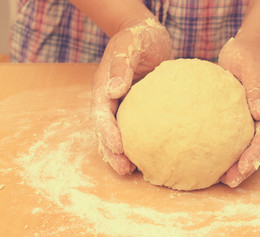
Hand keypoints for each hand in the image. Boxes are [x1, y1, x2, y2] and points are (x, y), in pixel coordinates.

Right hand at [91, 18, 171, 174]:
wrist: (147, 34)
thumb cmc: (138, 37)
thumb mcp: (130, 45)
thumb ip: (122, 65)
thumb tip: (114, 91)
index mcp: (104, 85)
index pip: (101, 113)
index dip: (108, 131)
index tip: (119, 147)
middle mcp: (110, 98)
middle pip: (105, 129)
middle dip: (112, 150)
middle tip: (125, 169)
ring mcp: (122, 103)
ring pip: (117, 132)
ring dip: (121, 152)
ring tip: (132, 170)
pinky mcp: (137, 106)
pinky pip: (134, 127)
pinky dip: (137, 142)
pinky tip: (147, 154)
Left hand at [218, 38, 259, 186]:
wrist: (248, 48)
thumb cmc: (248, 54)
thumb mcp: (251, 65)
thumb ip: (258, 88)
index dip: (257, 152)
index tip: (243, 166)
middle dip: (248, 165)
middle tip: (230, 181)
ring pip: (255, 145)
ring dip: (242, 163)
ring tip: (225, 178)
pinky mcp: (249, 118)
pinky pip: (244, 138)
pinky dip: (235, 152)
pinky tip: (220, 160)